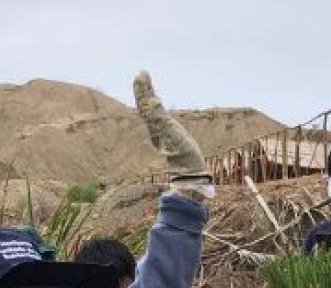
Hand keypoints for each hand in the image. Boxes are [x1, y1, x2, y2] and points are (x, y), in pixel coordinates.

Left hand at [133, 71, 213, 199]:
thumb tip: (151, 100)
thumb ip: (161, 117)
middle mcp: (155, 127)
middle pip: (145, 105)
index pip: (145, 104)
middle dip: (143, 89)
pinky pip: (158, 115)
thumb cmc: (182, 153)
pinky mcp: (168, 133)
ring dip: (148, 95)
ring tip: (146, 81)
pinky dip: (156, 105)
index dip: (143, 90)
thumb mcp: (172, 133)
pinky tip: (156, 101)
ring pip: (151, 109)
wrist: (189, 170)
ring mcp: (161, 130)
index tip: (141, 75)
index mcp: (154, 125)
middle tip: (142, 73)